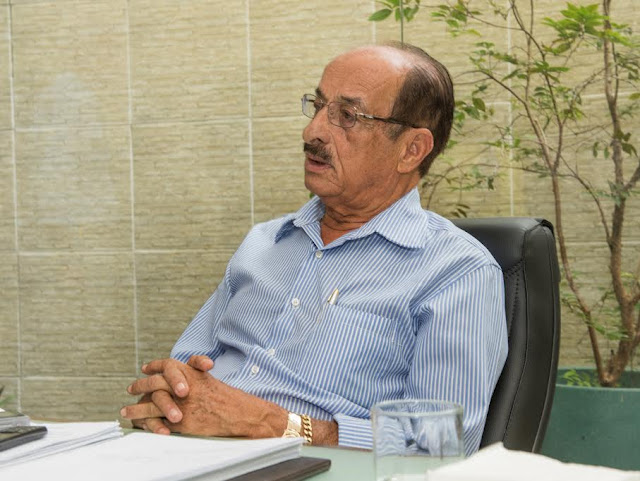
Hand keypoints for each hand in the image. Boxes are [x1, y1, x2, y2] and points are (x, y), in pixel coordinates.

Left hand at [122, 357, 286, 437]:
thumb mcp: (209, 379)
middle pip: (155, 383)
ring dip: (137, 408)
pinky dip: (146, 423)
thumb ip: (193, 375)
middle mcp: (184, 386)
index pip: (167, 365)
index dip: (155, 366)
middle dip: (140, 386)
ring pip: (152, 404)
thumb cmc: (228, 398)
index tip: (146, 368)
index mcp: (191, 373)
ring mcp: (181, 405)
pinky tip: (138, 424)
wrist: (240, 413)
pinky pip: (159, 422)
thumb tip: (180, 375)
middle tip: (131, 388)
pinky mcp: (182, 422)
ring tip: (126, 410)